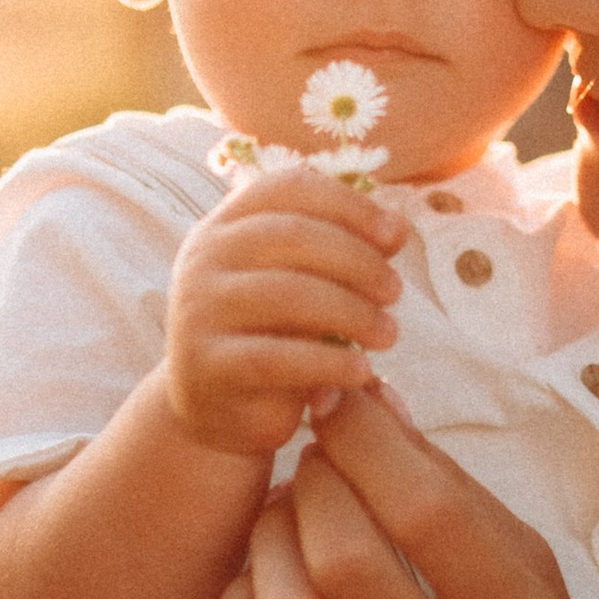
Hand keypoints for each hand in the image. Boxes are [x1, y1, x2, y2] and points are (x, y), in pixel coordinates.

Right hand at [165, 164, 406, 460]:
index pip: (290, 187)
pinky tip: (362, 372)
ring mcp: (199, 310)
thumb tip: (399, 226)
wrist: (215, 411)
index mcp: (227, 225)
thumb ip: (346, 252)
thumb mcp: (306, 286)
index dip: (349, 204)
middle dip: (357, 260)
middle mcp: (205, 258)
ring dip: (352, 312)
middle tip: (395, 291)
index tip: (394, 235)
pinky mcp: (207, 365)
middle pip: (293, 234)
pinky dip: (329, 363)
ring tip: (388, 334)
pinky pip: (277, 357)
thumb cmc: (271, 337)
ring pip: (287, 294)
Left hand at [209, 383, 598, 598]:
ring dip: (270, 539)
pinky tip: (260, 584)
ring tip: (288, 514)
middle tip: (316, 461)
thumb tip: (372, 407)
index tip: (345, 406)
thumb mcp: (537, 587)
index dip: (369, 442)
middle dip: (315, 484)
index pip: (429, 515)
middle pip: (347, 561)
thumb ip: (458, 499)